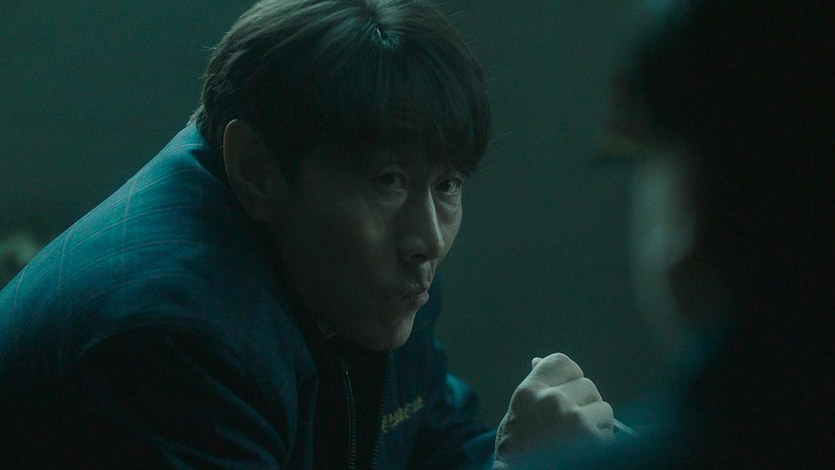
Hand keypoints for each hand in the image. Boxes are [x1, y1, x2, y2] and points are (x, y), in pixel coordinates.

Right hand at [493, 353, 613, 468]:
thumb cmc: (516, 451)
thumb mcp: (518, 413)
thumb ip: (534, 389)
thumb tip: (538, 361)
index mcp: (531, 391)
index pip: (562, 362)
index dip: (571, 376)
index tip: (569, 391)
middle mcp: (553, 401)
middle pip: (588, 386)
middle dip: (585, 404)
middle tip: (571, 425)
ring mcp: (575, 420)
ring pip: (604, 409)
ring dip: (596, 424)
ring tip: (577, 440)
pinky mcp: (594, 441)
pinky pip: (610, 435)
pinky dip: (601, 444)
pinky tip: (583, 452)